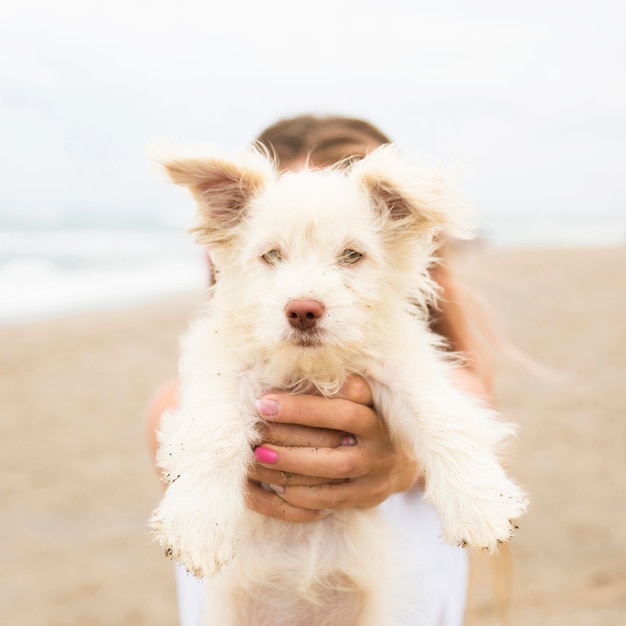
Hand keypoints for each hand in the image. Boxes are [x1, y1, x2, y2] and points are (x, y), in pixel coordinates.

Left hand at [246, 376, 419, 522]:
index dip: (308, 395)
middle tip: (258, 427)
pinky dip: (303, 494)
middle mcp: (379, 434)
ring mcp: (376, 467)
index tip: (266, 400)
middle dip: (297, 422)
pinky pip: (334, 498)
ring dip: (294, 461)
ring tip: (260, 457)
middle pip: (343, 421)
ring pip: (335, 464)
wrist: (397, 466)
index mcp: (372, 406)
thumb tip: (276, 385)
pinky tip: (277, 485)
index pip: (347, 392)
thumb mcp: (351, 404)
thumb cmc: (358, 428)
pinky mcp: (369, 495)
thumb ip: (325, 394)